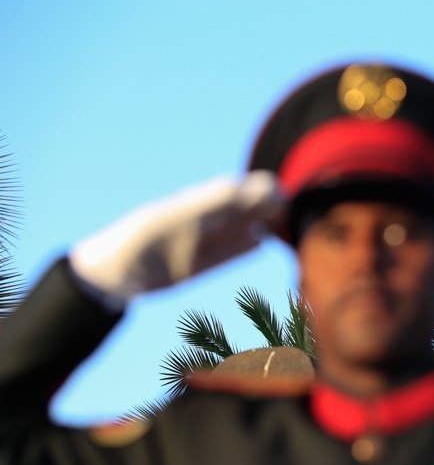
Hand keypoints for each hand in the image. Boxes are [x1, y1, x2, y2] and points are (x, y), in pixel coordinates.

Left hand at [69, 171, 283, 301]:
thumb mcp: (180, 220)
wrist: (111, 278)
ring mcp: (197, 244)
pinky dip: (244, 248)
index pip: (233, 191)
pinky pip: (226, 254)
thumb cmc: (141, 243)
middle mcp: (197, 222)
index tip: (282, 191)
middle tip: (292, 205)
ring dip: (259, 224)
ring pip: (235, 230)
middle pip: (237, 210)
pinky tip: (261, 242)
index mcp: (194, 204)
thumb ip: (215, 203)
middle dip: (263, 206)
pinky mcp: (195, 267)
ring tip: (284, 220)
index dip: (257, 189)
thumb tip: (252, 185)